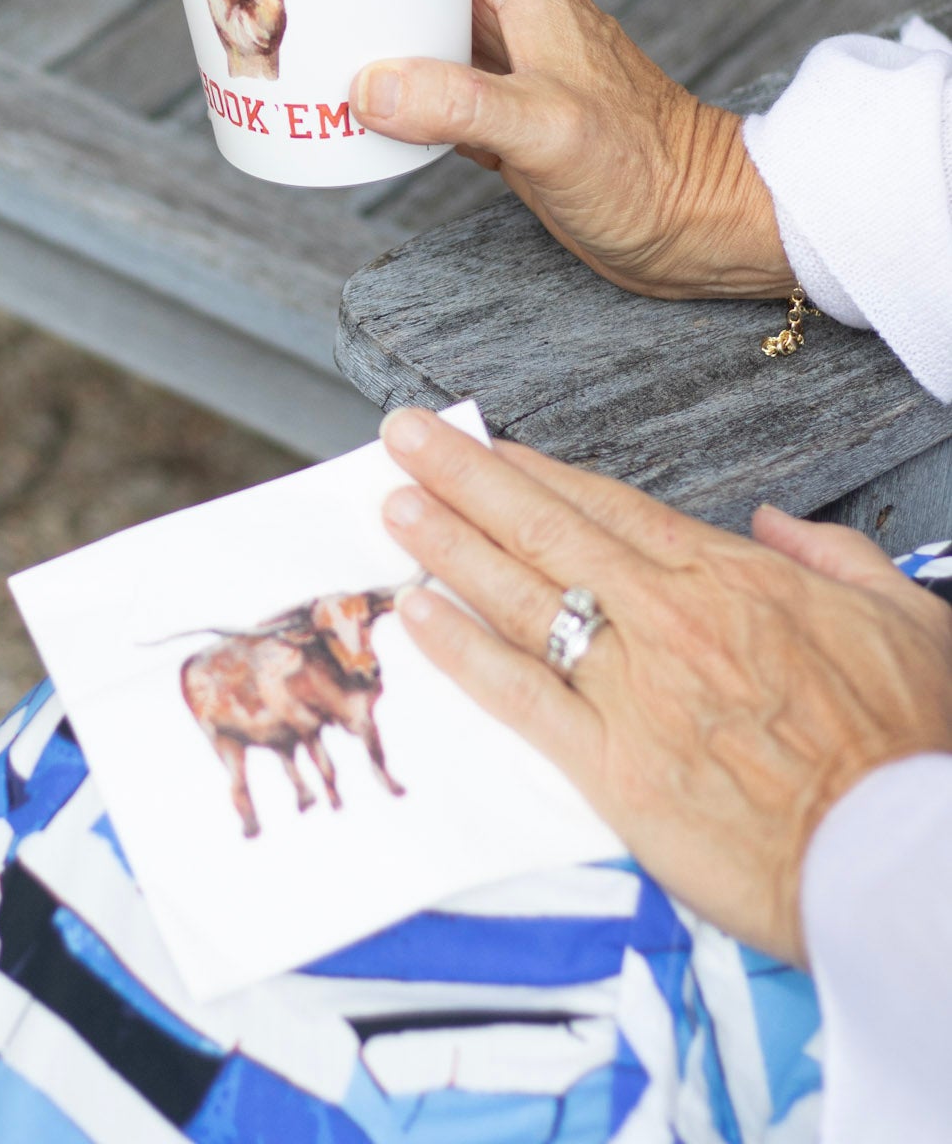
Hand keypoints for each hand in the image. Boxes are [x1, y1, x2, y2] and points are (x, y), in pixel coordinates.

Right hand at [350, 0, 790, 298]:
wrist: (698, 228)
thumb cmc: (649, 169)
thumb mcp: (548, 130)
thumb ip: (459, 103)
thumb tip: (369, 85)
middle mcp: (507, 17)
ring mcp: (500, 68)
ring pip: (412, 33)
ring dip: (361, 41)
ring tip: (291, 49)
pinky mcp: (495, 119)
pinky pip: (421, 93)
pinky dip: (383, 98)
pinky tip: (340, 110)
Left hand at [379, 408, 951, 965]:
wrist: (905, 856)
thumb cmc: (912, 743)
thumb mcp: (903, 616)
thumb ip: (830, 555)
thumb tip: (772, 522)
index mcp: (729, 579)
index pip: (609, 505)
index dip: (538, 470)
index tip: (488, 444)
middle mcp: (668, 619)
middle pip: (546, 528)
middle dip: (467, 475)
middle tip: (405, 435)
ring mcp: (635, 690)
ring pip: (519, 598)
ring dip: (447, 545)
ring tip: (392, 505)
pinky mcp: (614, 768)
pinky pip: (521, 698)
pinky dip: (461, 652)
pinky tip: (413, 616)